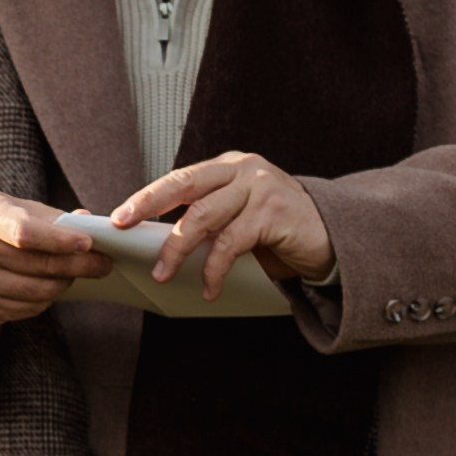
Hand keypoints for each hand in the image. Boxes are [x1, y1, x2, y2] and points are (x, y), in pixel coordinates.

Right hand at [0, 189, 111, 327]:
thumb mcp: (8, 205)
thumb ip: (47, 215)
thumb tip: (87, 222)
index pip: (24, 232)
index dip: (59, 240)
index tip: (88, 243)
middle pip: (38, 266)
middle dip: (79, 266)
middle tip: (103, 263)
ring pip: (39, 293)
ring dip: (65, 284)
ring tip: (76, 273)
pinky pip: (28, 310)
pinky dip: (46, 299)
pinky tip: (50, 286)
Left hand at [111, 151, 334, 297]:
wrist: (335, 240)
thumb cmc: (278, 233)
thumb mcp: (239, 218)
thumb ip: (208, 220)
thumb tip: (157, 245)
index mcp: (229, 167)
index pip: (180, 178)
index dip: (147, 197)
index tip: (120, 217)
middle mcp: (243, 169)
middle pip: (184, 185)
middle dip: (148, 205)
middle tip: (123, 227)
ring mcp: (260, 187)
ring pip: (203, 217)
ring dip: (177, 250)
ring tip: (163, 275)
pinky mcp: (273, 212)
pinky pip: (231, 243)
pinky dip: (214, 269)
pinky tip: (209, 289)